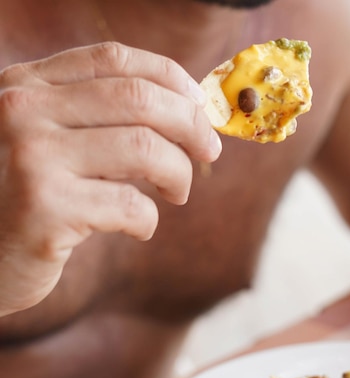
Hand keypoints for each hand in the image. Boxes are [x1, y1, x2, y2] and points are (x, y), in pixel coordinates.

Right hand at [0, 42, 221, 314]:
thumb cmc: (25, 201)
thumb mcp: (47, 144)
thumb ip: (95, 123)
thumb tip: (185, 115)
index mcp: (27, 86)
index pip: (114, 61)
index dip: (170, 79)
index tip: (199, 106)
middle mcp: (23, 111)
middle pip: (138, 99)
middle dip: (191, 125)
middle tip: (209, 152)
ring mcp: (32, 158)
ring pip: (144, 149)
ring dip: (178, 173)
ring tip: (178, 193)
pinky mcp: (45, 209)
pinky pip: (130, 206)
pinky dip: (149, 220)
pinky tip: (140, 228)